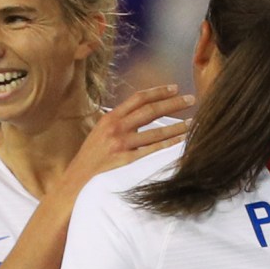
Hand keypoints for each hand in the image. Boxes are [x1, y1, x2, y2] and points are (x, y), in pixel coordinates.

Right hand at [66, 85, 193, 188]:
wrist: (76, 179)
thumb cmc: (90, 157)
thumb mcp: (100, 132)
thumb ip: (118, 121)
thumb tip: (139, 114)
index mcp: (110, 117)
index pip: (138, 98)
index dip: (158, 92)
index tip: (174, 88)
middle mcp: (116, 128)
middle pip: (150, 110)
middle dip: (173, 103)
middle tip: (191, 99)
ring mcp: (121, 144)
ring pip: (155, 131)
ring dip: (177, 125)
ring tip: (193, 122)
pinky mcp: (126, 161)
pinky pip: (152, 150)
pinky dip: (168, 144)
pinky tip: (181, 140)